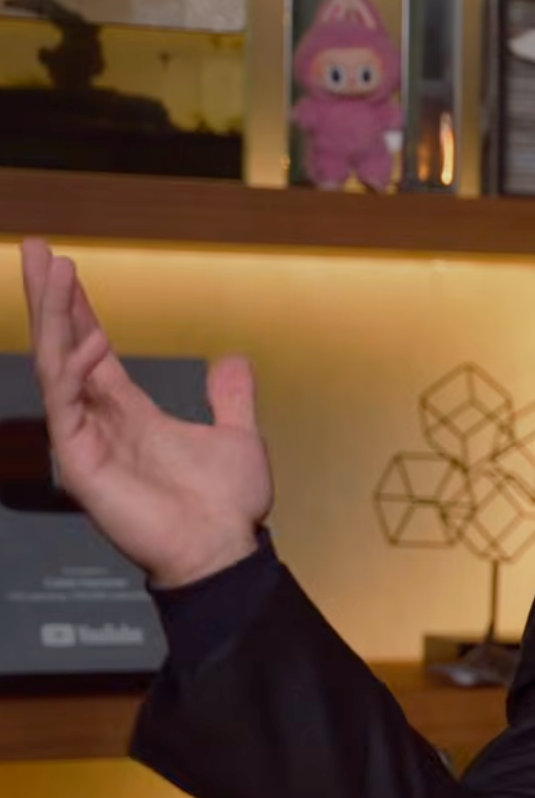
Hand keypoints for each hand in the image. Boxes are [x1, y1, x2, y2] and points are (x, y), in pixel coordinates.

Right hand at [19, 239, 273, 586]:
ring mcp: (87, 441)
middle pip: (63, 347)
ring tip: (51, 270)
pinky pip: (67, 407)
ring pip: (56, 367)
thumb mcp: (237, 435)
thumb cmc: (228, 506)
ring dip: (54, 318)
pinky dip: (74, 371)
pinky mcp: (82, 464)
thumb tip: (233, 361)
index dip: (78, 309)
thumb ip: (229, 399)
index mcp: (131, 413)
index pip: (93, 350)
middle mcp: (102, 422)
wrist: (226, 549)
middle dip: (49, 298)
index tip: (62, 266)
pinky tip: (87, 339)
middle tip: (35, 248)